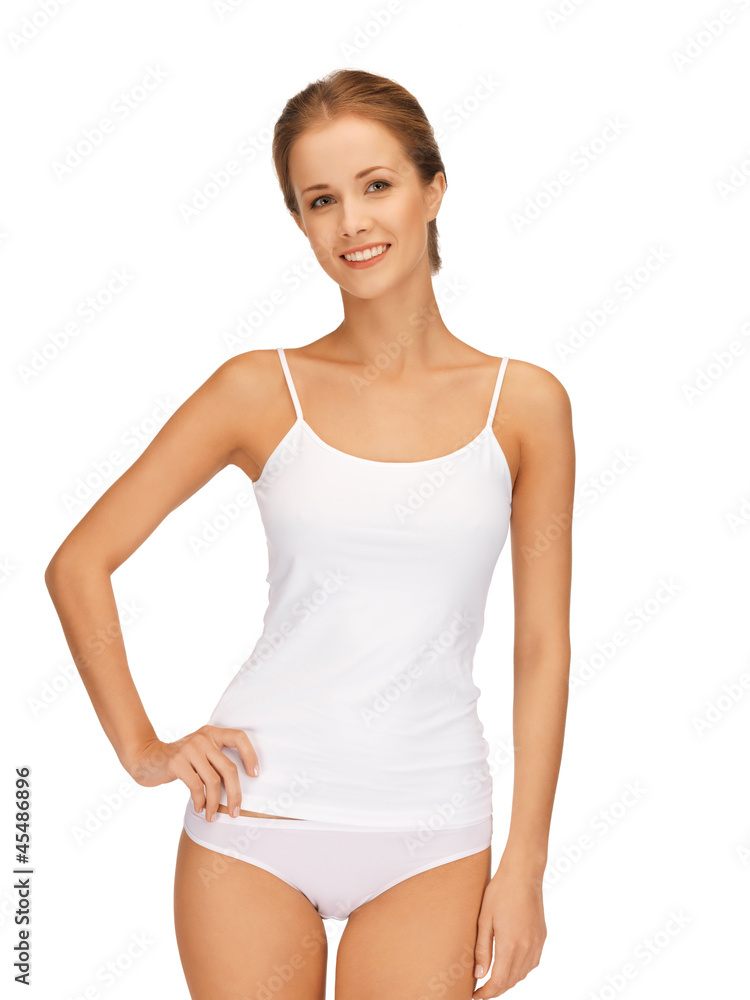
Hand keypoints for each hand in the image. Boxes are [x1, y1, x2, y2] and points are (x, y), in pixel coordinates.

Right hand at [124, 725, 258, 820]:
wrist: (148, 759)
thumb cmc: (180, 761)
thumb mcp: (200, 753)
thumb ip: (216, 760)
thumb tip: (239, 787)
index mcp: (212, 733)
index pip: (239, 738)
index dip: (250, 755)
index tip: (255, 775)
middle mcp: (203, 738)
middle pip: (229, 768)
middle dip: (235, 794)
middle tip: (235, 812)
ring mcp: (190, 749)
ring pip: (214, 781)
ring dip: (214, 803)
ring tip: (212, 816)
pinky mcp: (177, 762)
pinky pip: (196, 786)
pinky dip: (200, 801)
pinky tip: (199, 808)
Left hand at [472, 862, 546, 997]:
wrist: (523, 875)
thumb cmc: (500, 892)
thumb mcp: (484, 919)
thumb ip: (482, 949)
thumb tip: (479, 975)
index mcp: (510, 944)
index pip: (499, 981)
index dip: (487, 993)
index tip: (475, 996)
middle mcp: (527, 948)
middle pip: (511, 981)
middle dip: (496, 989)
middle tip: (481, 990)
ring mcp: (537, 943)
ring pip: (523, 974)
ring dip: (508, 981)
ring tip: (493, 979)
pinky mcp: (542, 937)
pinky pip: (532, 963)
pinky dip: (520, 970)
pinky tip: (510, 966)